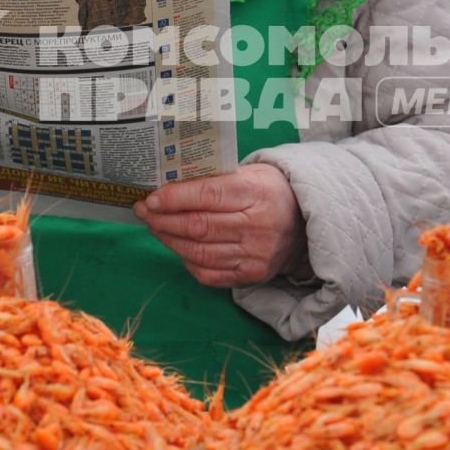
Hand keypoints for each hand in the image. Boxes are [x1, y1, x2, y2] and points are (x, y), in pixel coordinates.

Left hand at [132, 164, 306, 287]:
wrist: (304, 225)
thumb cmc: (269, 193)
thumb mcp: (250, 174)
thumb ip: (215, 178)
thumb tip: (169, 184)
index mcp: (257, 193)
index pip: (209, 194)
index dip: (175, 198)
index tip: (151, 198)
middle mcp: (257, 226)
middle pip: (199, 226)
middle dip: (164, 219)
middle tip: (144, 212)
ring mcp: (255, 254)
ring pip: (199, 252)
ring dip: (170, 240)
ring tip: (155, 227)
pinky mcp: (251, 275)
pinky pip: (209, 274)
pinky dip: (187, 262)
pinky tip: (178, 248)